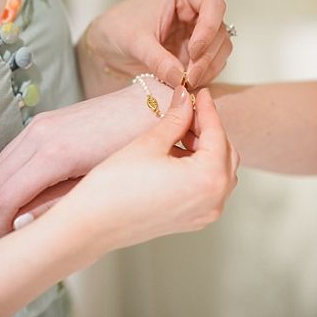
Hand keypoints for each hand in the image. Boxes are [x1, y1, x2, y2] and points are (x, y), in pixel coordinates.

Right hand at [0, 81, 168, 235]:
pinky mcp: (42, 121)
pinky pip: (14, 152)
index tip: (4, 242)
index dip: (1, 223)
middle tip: (3, 234)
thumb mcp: (101, 185)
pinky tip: (20, 192)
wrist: (152, 105)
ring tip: (9, 217)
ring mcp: (38, 125)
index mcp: (55, 154)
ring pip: (0, 164)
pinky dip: (10, 174)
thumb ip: (58, 204)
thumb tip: (27, 225)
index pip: (7, 196)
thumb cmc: (136, 146)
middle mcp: (40, 136)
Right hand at [53, 86, 239, 251]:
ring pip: (218, 173)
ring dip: (204, 150)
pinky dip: (198, 169)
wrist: (91, 224)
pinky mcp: (190, 221)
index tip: (198, 93)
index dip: (206, 109)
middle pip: (225, 154)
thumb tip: (184, 101)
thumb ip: (174, 121)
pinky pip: (206, 189)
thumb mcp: (147, 145)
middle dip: (209, 130)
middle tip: (187, 109)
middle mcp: (214, 200)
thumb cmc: (115, 187)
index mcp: (208, 179)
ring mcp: (204, 214)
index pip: (217, 134)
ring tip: (179, 131)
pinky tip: (175, 155)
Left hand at [86, 0, 230, 88]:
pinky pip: (212, 63)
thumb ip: (157, 59)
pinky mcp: (198, 50)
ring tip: (185, 84)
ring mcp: (201, 30)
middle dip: (206, 57)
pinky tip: (187, 85)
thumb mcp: (135, 42)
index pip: (213, 5)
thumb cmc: (119, 27)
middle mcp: (198, 9)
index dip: (208, 29)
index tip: (194, 51)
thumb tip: (179, 78)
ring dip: (208, 69)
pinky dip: (204, 75)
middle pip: (219, 32)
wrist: (108, 42)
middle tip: (188, 79)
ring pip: (220, 49)